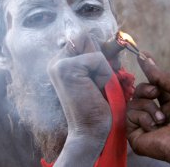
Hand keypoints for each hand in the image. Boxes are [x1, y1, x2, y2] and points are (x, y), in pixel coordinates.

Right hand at [47, 33, 112, 165]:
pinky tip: (94, 90)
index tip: (101, 73)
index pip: (83, 38)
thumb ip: (98, 56)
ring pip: (93, 44)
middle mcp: (56, 61)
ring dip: (102, 66)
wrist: (90, 132)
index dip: (98, 52)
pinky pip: (97, 57)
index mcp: (61, 63)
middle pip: (88, 37)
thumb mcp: (98, 76)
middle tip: (100, 81)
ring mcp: (59, 63)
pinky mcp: (66, 68)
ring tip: (95, 87)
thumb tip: (113, 39)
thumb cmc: (98, 106)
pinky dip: (104, 74)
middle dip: (102, 57)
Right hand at [127, 53, 169, 166]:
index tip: (141, 55)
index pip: (151, 82)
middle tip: (156, 93)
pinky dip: (144, 118)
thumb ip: (161, 75)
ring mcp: (142, 121)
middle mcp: (153, 110)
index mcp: (166, 100)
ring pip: (133, 102)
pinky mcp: (134, 132)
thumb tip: (146, 58)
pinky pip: (129, 115)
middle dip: (146, 89)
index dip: (147, 70)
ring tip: (162, 118)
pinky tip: (155, 126)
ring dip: (149, 107)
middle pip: (139, 90)